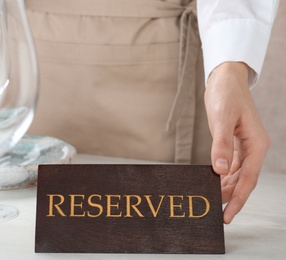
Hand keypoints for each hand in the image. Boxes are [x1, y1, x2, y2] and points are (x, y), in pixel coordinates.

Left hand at [204, 62, 270, 223]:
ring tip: (214, 201)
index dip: (238, 198)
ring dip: (227, 188)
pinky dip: (223, 176)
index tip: (228, 214)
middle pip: (244, 180)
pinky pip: (230, 165)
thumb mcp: (222, 119)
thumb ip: (222, 145)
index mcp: (257, 144)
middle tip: (217, 213)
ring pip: (237, 174)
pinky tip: (214, 183)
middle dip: (232, 197)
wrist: (224, 80)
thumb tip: (220, 170)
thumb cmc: (226, 95)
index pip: (248, 178)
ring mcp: (244, 146)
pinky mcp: (234, 143)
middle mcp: (253, 148)